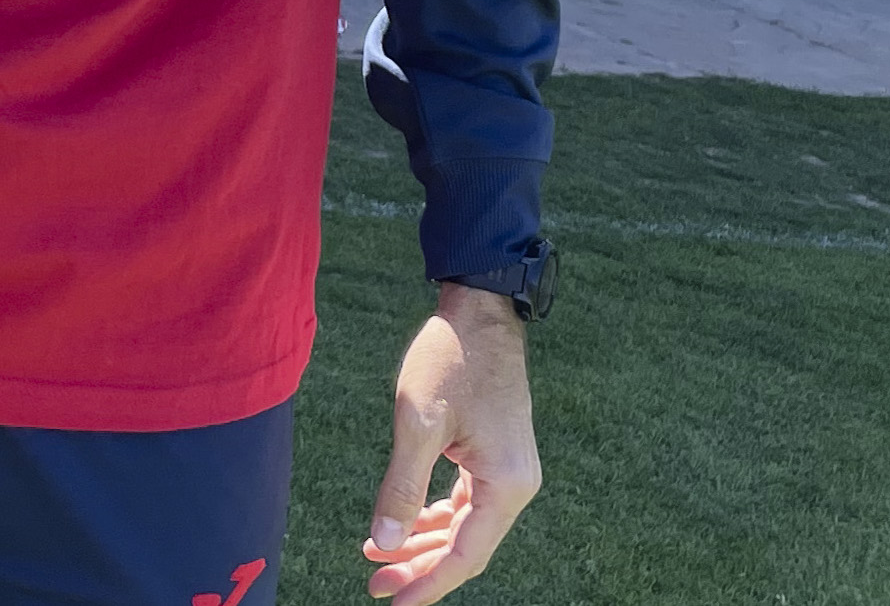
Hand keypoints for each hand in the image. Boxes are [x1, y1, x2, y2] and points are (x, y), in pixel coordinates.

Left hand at [362, 284, 539, 600]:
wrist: (478, 312)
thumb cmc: (450, 359)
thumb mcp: (417, 422)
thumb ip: (402, 486)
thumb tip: (386, 542)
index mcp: (506, 484)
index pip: (466, 555)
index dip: (428, 583)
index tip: (391, 601)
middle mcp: (516, 485)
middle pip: (466, 547)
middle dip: (419, 566)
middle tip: (373, 580)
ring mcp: (507, 471)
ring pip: (464, 527)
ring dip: (423, 542)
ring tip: (376, 554)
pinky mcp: (494, 456)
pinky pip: (465, 503)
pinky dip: (434, 516)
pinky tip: (404, 523)